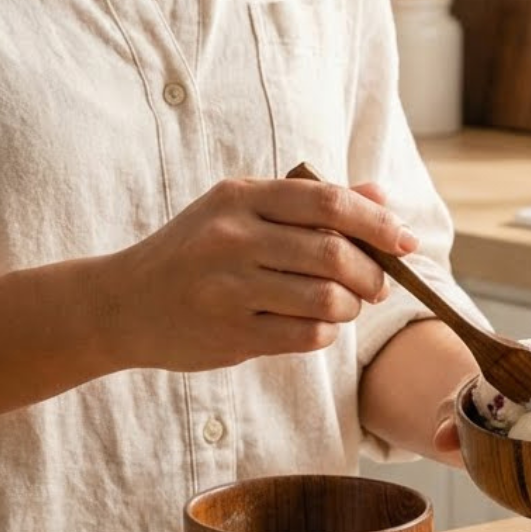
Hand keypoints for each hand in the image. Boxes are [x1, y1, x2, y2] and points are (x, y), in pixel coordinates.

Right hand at [106, 177, 412, 370]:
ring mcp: (230, 289)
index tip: (406, 242)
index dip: (378, 224)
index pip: (329, 201)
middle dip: (373, 274)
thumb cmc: (196, 253)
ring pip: (328, 299)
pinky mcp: (232, 333)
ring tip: (346, 304)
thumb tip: (381, 196)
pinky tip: (317, 324)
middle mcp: (233, 238)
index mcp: (241, 197)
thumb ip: (311, 203)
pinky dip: (327, 332)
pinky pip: (308, 335)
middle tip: (379, 285)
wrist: (124, 304)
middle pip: (336, 254)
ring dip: (352, 307)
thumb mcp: (242, 211)